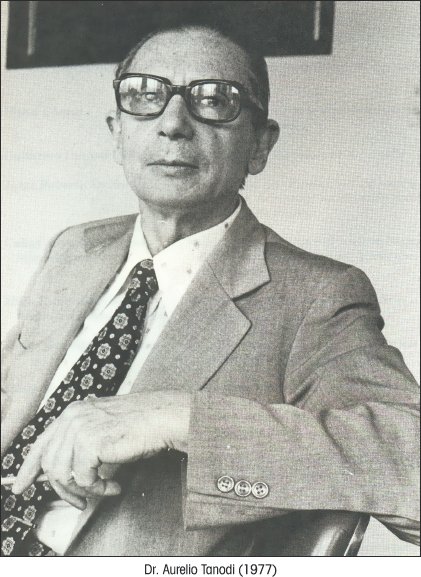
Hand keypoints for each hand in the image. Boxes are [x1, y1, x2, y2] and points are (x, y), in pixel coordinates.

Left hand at [12, 391, 190, 507]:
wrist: (163, 417)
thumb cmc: (141, 424)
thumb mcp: (103, 427)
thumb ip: (81, 441)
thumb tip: (65, 470)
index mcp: (73, 412)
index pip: (42, 442)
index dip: (29, 467)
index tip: (22, 485)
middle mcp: (72, 417)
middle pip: (50, 464)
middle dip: (63, 489)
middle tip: (80, 501)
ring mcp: (80, 428)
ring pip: (63, 474)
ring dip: (84, 490)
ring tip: (103, 490)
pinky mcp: (91, 443)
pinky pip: (84, 479)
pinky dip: (99, 489)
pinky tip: (114, 486)